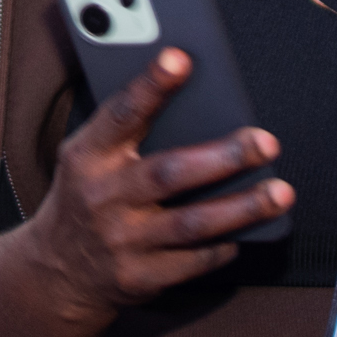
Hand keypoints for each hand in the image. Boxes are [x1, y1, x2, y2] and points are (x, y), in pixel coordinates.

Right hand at [18, 50, 290, 329]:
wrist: (56, 271)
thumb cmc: (84, 197)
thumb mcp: (86, 157)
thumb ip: (124, 130)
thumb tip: (190, 98)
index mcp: (88, 156)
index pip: (121, 114)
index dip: (150, 85)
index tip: (180, 58)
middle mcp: (104, 197)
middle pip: (170, 173)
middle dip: (223, 157)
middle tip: (265, 142)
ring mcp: (122, 241)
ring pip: (192, 223)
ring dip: (242, 207)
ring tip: (279, 192)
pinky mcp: (140, 277)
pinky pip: (194, 261)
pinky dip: (224, 245)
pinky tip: (248, 231)